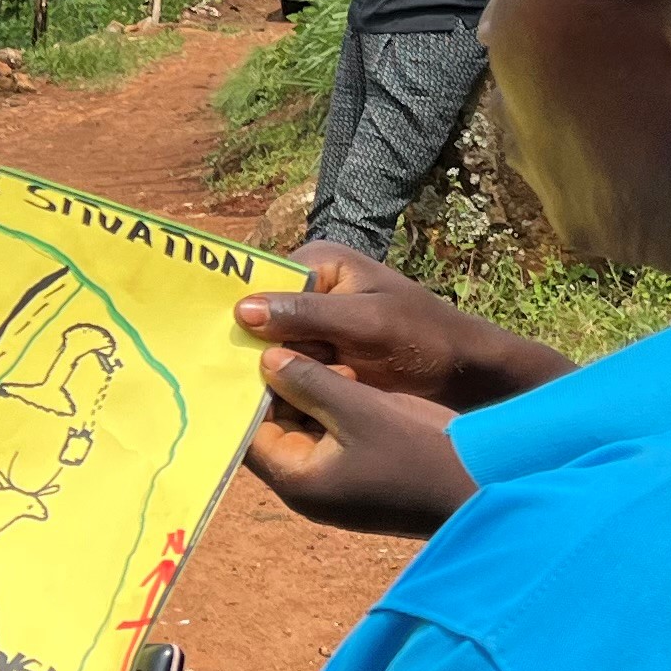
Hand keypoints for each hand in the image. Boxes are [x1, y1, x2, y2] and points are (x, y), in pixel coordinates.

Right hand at [237, 247, 564, 410]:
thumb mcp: (365, 323)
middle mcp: (309, 288)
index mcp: (318, 262)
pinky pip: (288, 367)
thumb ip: (307, 314)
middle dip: (247, 347)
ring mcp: (314, 323)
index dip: (236, 312)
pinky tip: (260, 407)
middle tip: (214, 378)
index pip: (260, 282)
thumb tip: (243, 310)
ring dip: (262, 371)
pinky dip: (280, 385)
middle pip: (261, 316)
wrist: (462, 372)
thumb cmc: (422, 338)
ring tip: (231, 398)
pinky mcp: (320, 354)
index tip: (208, 343)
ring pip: (271, 346)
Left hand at [242, 347, 472, 536]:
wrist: (481, 487)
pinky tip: (344, 369)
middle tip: (274, 339)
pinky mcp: (359, 469)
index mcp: (298, 480)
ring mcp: (335, 479)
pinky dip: (333, 403)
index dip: (245, 393)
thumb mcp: (359, 409)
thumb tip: (267, 360)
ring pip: (304, 426)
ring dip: (307, 390)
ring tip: (309, 345)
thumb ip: (310, 382)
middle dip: (277, 387)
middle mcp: (308, 484)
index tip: (243, 351)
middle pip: (274, 428)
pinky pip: (331, 431)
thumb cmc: (417, 453)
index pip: (248, 434)